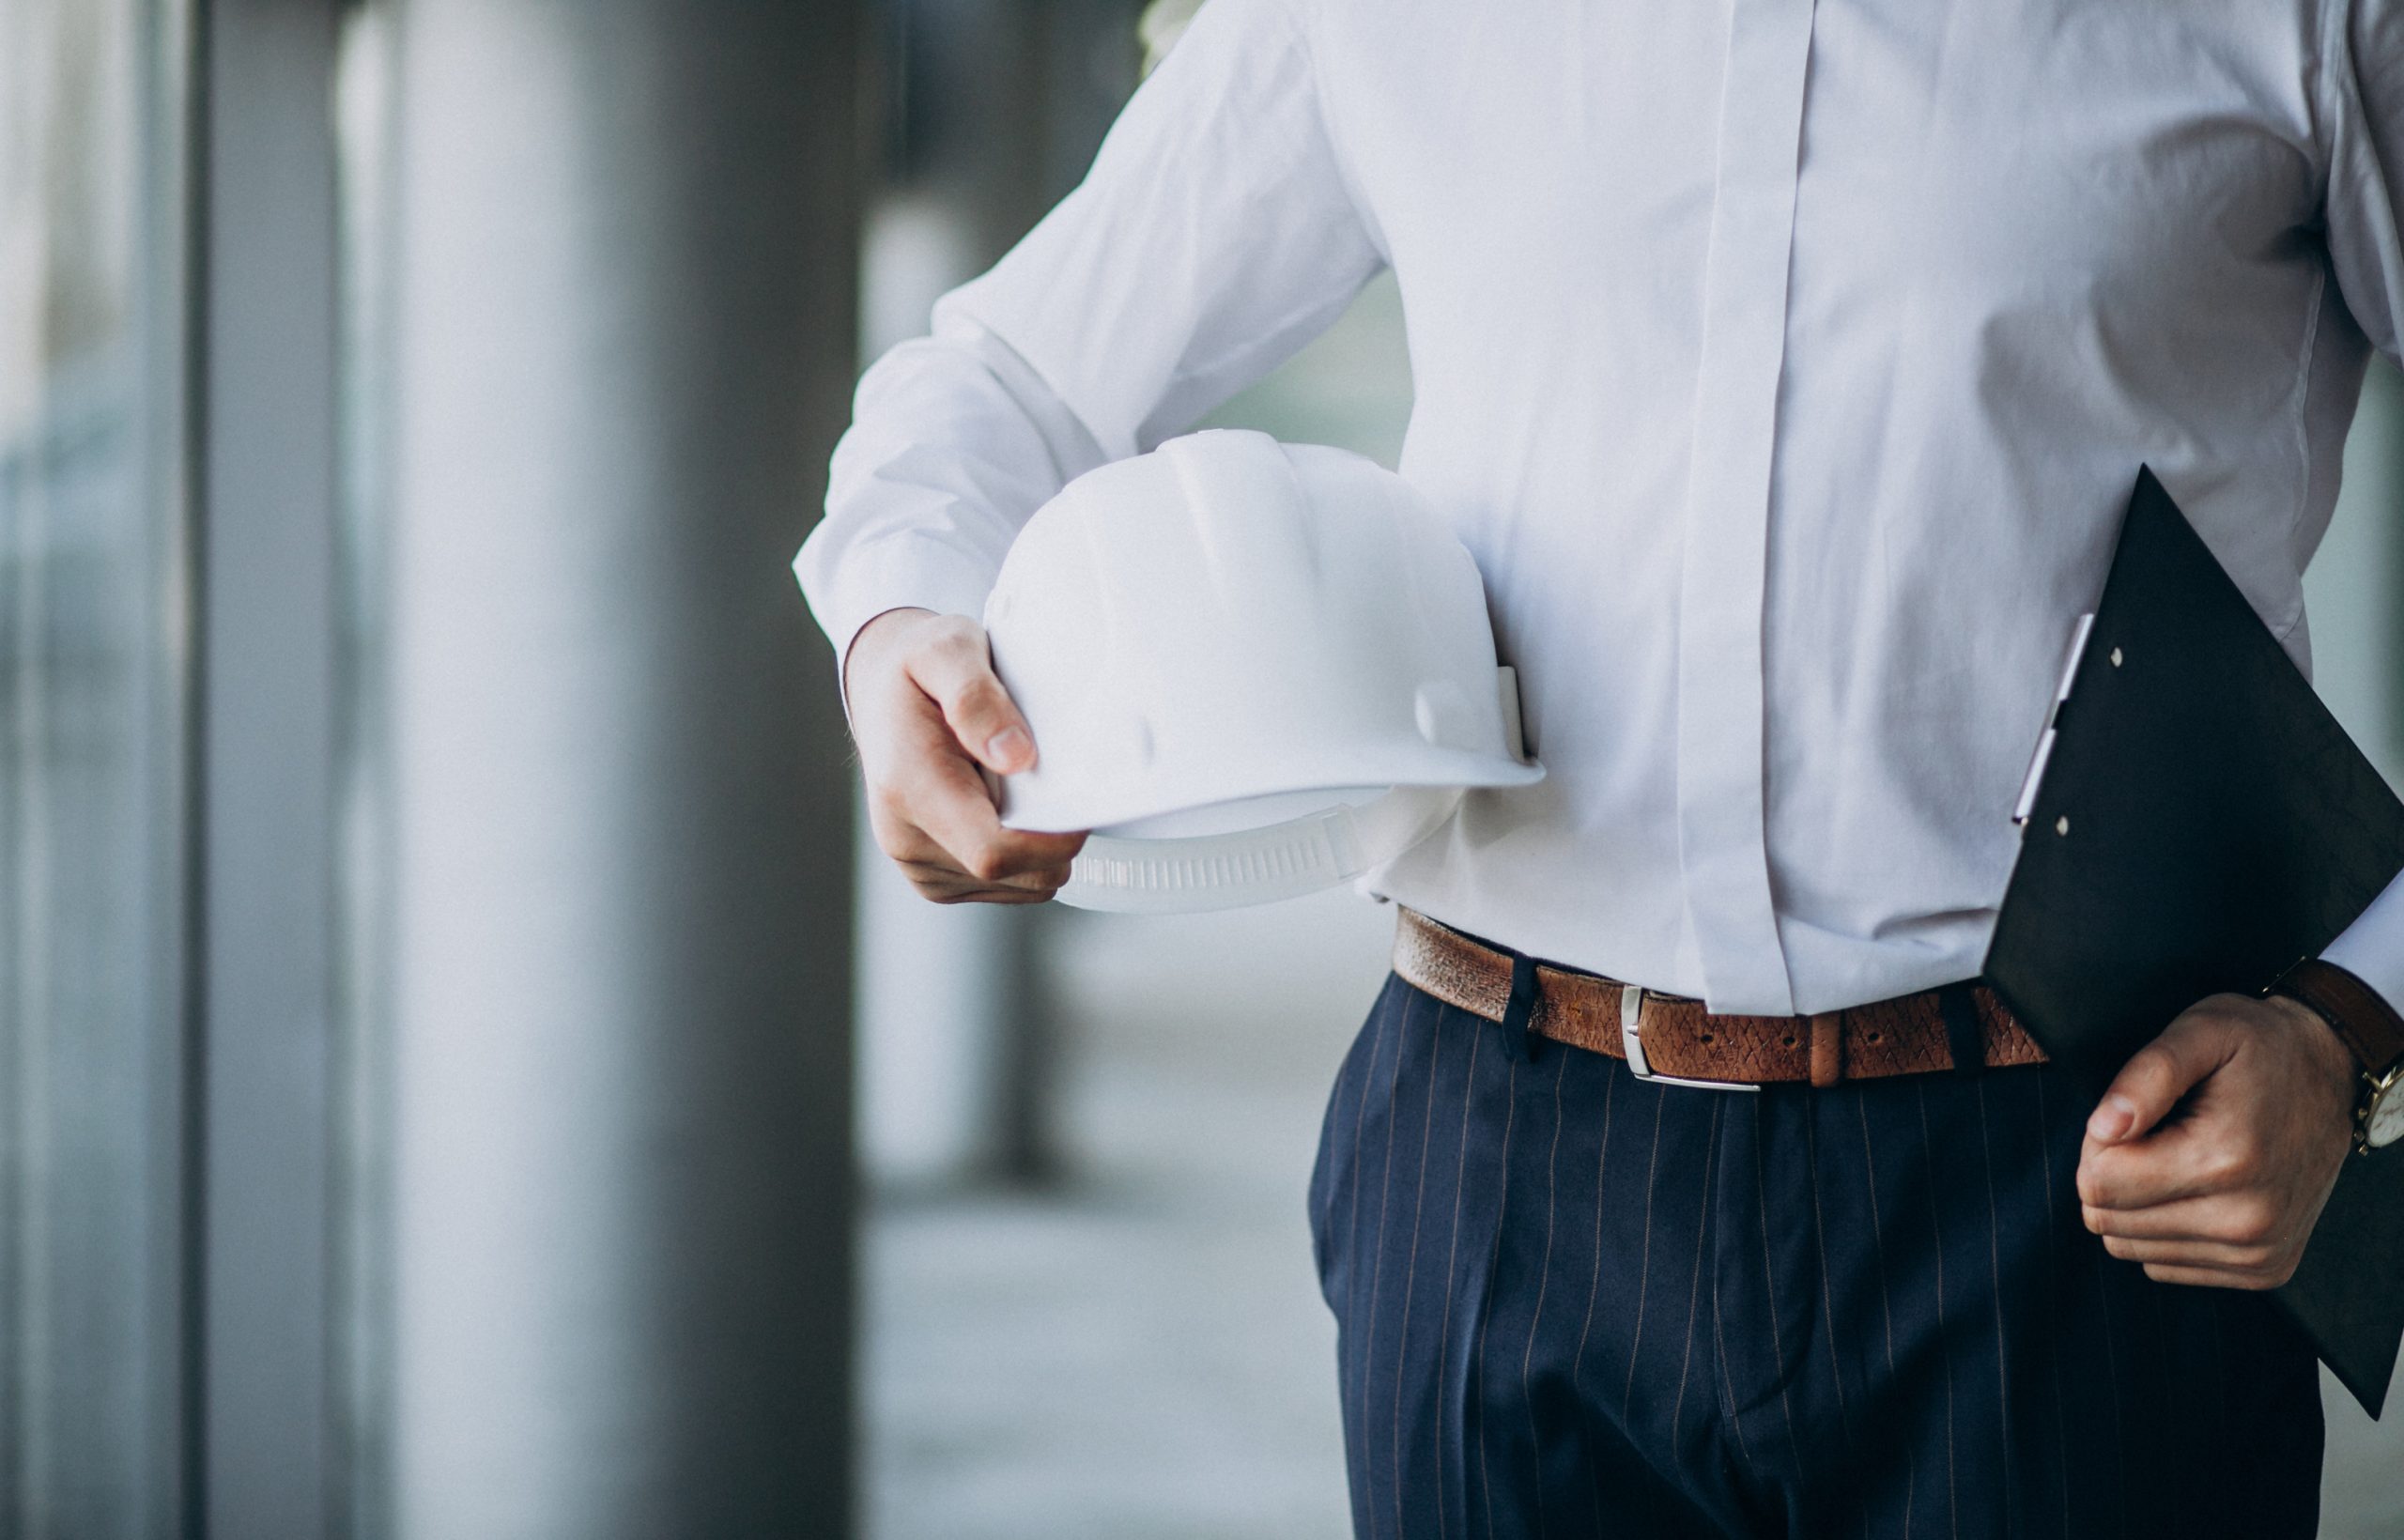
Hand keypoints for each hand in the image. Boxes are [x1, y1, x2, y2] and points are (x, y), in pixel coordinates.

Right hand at [843, 607, 1085, 903]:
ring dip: (1040, 846)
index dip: (1051, 842)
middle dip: (1054, 838)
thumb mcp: (945, 650)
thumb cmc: (915, 668)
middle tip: (1056, 781)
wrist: (878, 689)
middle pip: (1016, 874)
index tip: (1084, 808)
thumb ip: (976, 698)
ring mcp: (919, 866)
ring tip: (1021, 790)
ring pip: (1019, 885)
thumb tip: (1016, 756)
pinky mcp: (935, 878)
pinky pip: (1007, 886)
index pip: (992, 851)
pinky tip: (1007, 808)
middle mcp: (905, 838)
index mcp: (908, 787)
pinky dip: (1025, 855)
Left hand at [2077, 992, 2357, 1288]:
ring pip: (2129, 1247)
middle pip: (2108, 1222)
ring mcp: (2259, 1253)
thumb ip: (2146, 1075)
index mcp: (2226, 1161)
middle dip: (2110, 1174)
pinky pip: (2163, 1265)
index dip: (2096, 1144)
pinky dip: (2162, 1228)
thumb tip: (2102, 1128)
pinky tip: (2196, 1188)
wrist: (2332, 1076)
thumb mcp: (2201, 1032)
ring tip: (2177, 1157)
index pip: (2098, 1185)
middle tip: (2151, 1134)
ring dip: (2135, 1204)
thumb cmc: (2259, 1048)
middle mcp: (2247, 1221)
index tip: (2130, 1116)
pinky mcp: (2263, 1269)